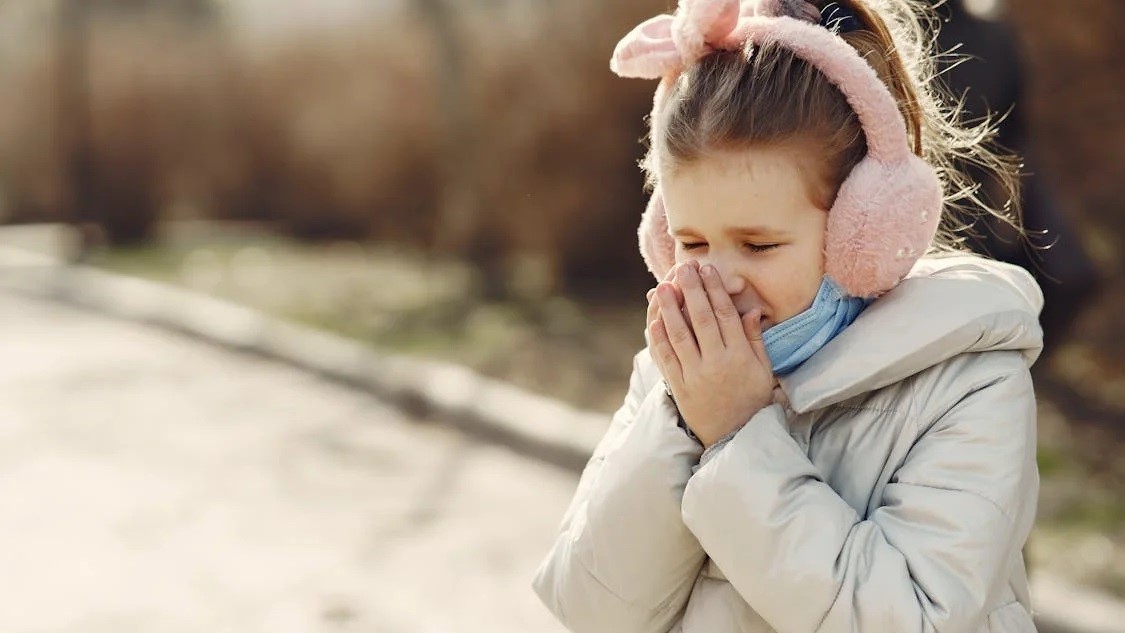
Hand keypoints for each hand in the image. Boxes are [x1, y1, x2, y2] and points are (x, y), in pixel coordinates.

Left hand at [646, 261, 773, 447]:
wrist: (734, 437)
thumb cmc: (752, 401)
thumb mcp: (763, 371)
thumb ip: (755, 340)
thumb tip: (752, 310)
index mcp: (739, 357)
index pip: (725, 315)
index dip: (715, 290)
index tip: (708, 270)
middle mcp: (716, 364)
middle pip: (701, 319)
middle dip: (691, 290)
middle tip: (683, 267)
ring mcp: (695, 376)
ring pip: (679, 336)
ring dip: (670, 309)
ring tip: (663, 287)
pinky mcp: (679, 387)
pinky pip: (666, 359)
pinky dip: (659, 338)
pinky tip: (654, 319)